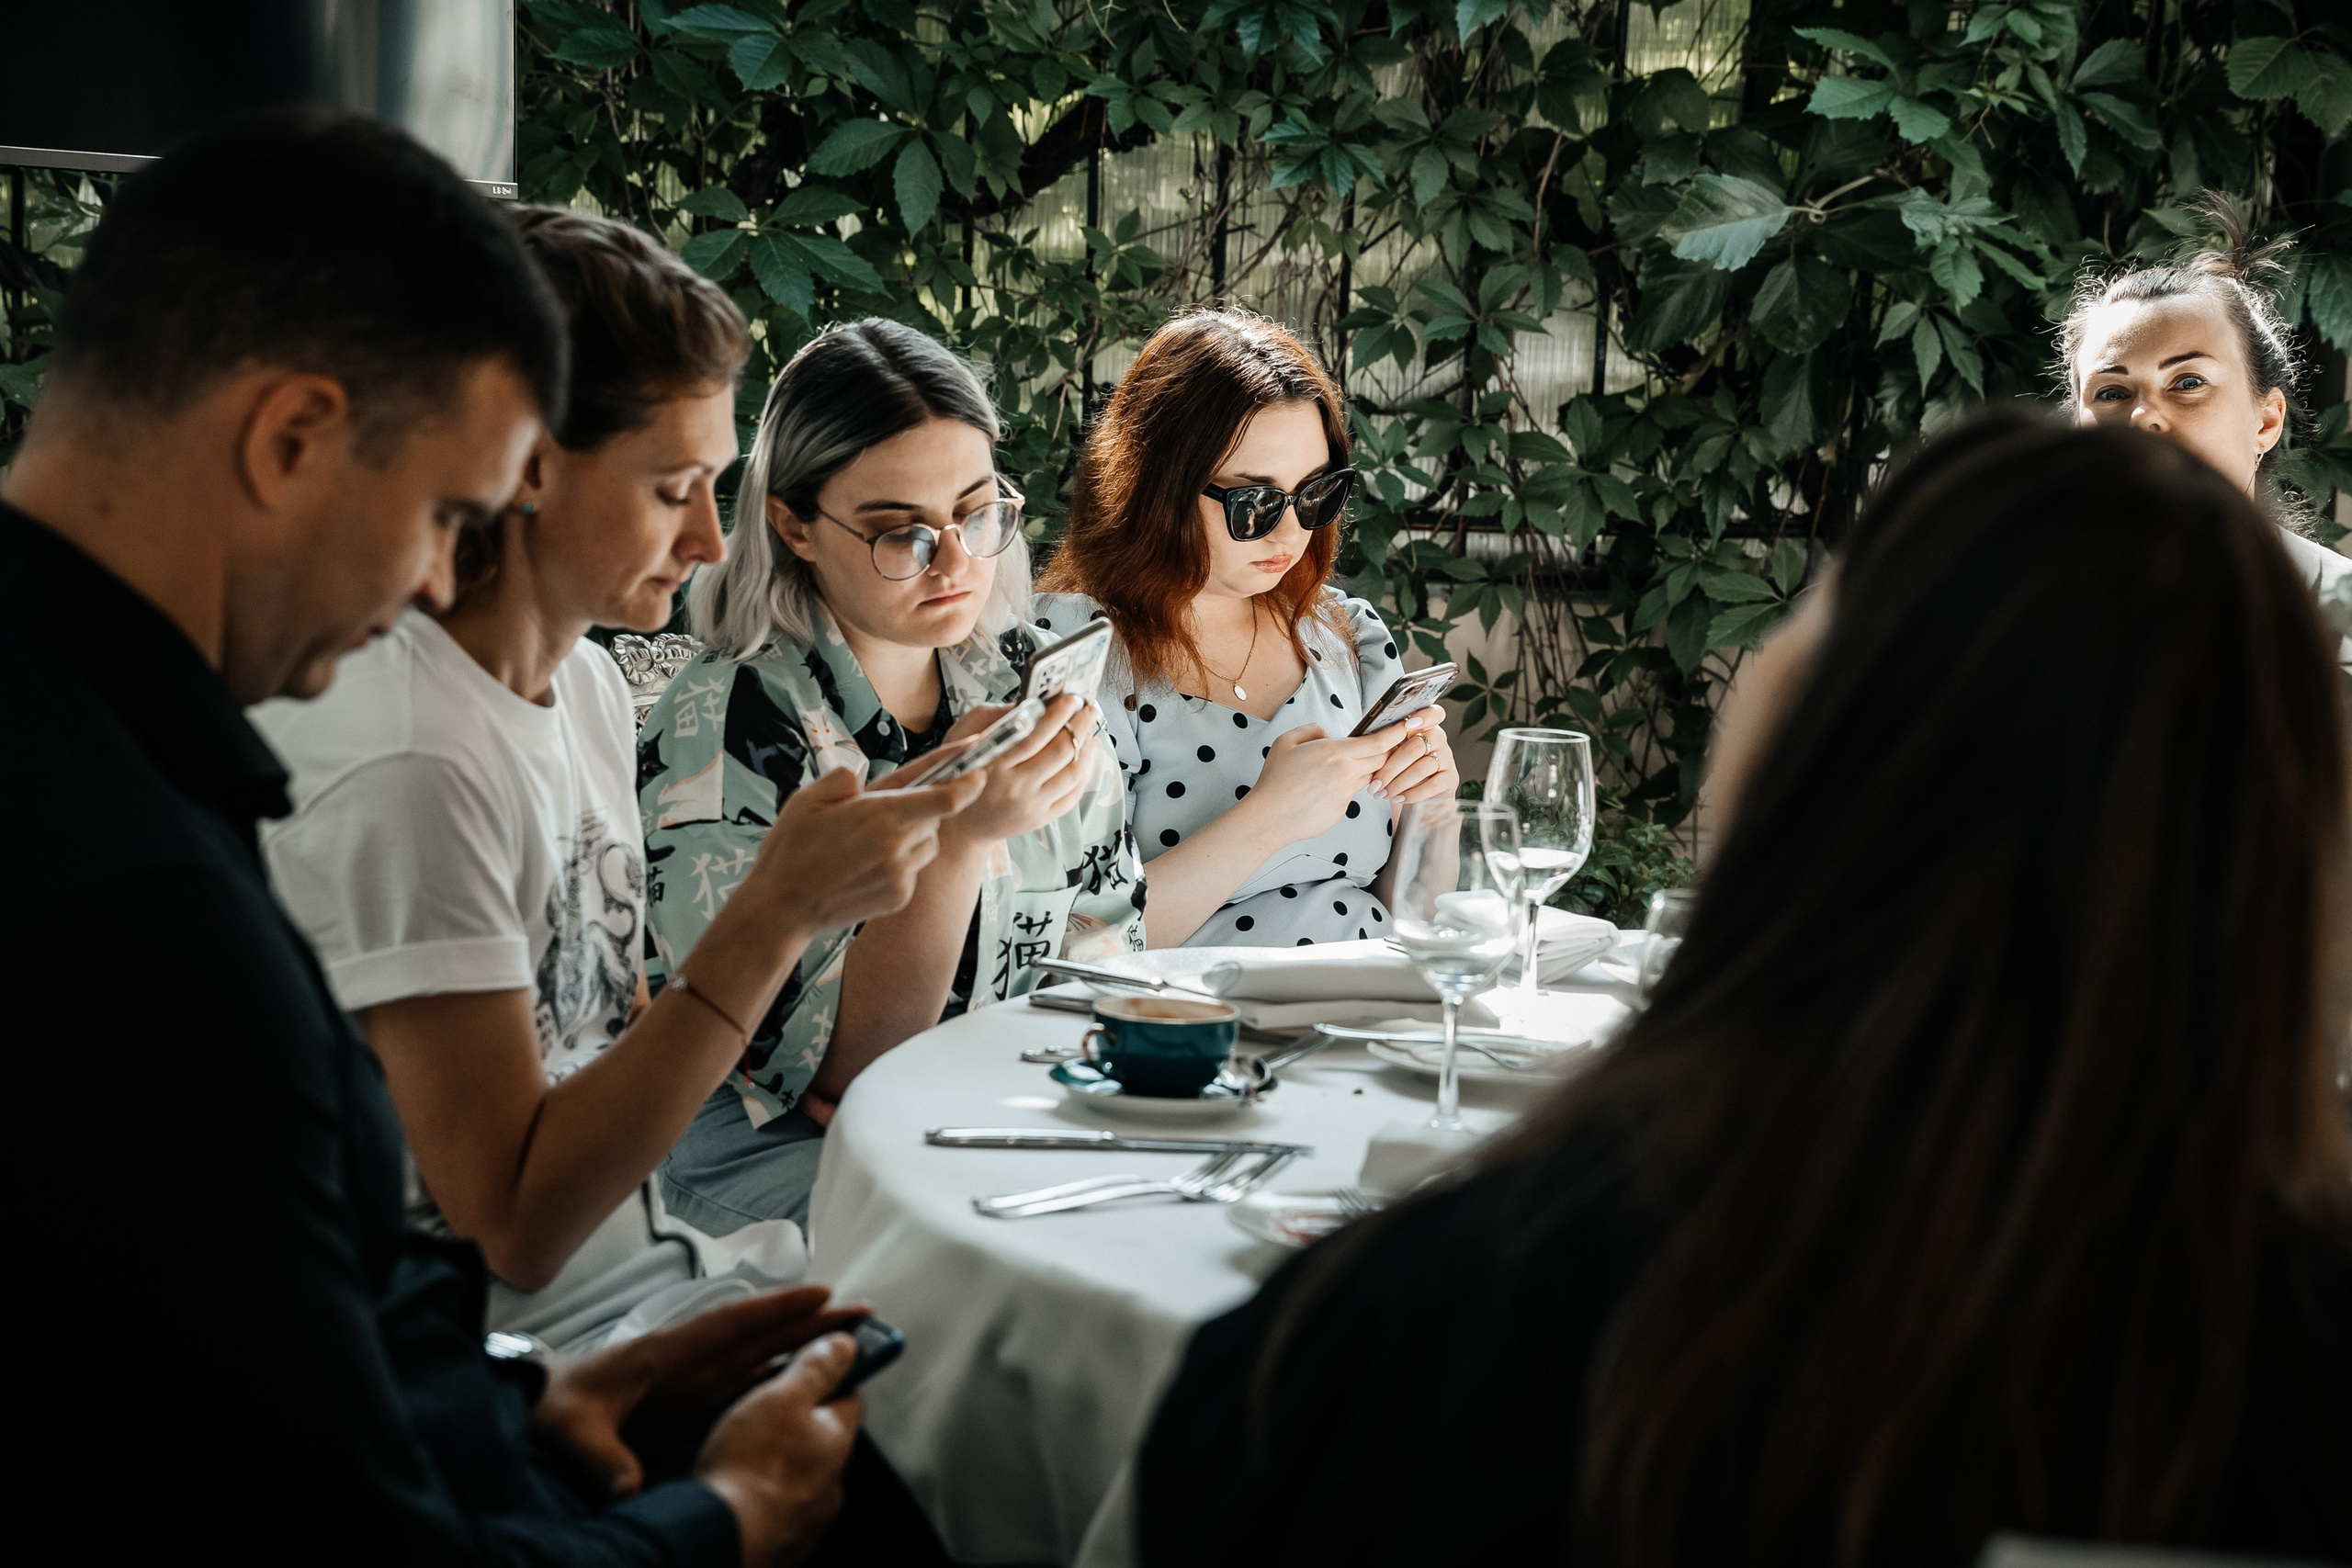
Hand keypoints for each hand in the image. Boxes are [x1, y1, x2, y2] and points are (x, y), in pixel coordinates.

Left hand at [531, 1285, 865, 1499]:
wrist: (528, 1411)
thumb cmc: (547, 1412)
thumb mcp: (566, 1430)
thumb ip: (597, 1455)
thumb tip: (627, 1487)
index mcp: (664, 1356)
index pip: (730, 1327)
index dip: (776, 1311)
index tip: (822, 1296)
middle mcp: (687, 1360)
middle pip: (759, 1335)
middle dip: (810, 1321)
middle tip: (863, 1309)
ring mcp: (691, 1378)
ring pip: (758, 1355)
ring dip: (802, 1344)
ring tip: (849, 1336)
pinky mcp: (689, 1399)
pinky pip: (744, 1379)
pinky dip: (778, 1372)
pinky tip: (805, 1378)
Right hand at [697, 1332, 863, 1567]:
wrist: (720, 1541)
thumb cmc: (749, 1471)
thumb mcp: (782, 1398)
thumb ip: (816, 1369)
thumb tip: (845, 1346)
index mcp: (837, 1443)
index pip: (849, 1397)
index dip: (833, 1374)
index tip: (819, 1360)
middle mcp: (829, 1485)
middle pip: (819, 1440)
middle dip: (796, 1423)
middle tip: (762, 1408)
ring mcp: (805, 1519)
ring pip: (796, 1477)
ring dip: (776, 1462)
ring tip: (739, 1449)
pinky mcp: (777, 1543)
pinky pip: (772, 1508)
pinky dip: (756, 1495)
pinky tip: (732, 1487)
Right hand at [742, 764, 984, 933]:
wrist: (782, 907)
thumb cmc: (791, 849)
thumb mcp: (808, 799)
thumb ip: (842, 780)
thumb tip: (862, 782)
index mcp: (881, 814)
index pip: (945, 797)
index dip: (968, 781)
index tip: (980, 770)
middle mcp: (898, 844)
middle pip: (935, 819)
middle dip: (921, 810)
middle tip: (885, 814)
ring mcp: (901, 874)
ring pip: (927, 845)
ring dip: (914, 836)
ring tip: (872, 842)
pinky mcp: (899, 897)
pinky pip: (913, 871)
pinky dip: (901, 864)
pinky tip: (867, 867)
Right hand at [940, 695, 1092, 846]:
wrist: (960, 826)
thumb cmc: (959, 774)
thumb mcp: (962, 740)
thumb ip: (994, 718)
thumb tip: (1032, 703)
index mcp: (993, 764)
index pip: (1034, 735)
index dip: (1057, 715)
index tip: (1070, 699)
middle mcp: (1015, 787)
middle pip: (1060, 752)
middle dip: (1080, 725)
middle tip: (1088, 708)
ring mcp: (1031, 806)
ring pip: (1073, 773)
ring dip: (1088, 746)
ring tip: (1090, 729)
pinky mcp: (1041, 819)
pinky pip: (1074, 794)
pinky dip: (1085, 771)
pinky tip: (1086, 754)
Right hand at [1243, 723, 1401, 840]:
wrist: (1270, 817)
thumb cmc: (1275, 779)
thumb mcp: (1287, 741)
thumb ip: (1313, 730)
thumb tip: (1329, 734)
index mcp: (1335, 752)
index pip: (1378, 741)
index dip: (1397, 733)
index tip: (1408, 726)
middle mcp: (1346, 773)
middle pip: (1381, 759)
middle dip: (1386, 751)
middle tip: (1384, 744)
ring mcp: (1346, 794)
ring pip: (1368, 776)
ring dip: (1364, 769)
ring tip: (1339, 768)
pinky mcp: (1342, 810)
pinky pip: (1351, 793)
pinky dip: (1344, 787)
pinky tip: (1322, 789)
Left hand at [1367, 707, 1457, 804]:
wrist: (1417, 800)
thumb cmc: (1398, 772)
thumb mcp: (1390, 755)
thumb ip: (1386, 744)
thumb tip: (1368, 742)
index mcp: (1424, 726)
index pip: (1433, 713)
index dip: (1423, 716)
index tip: (1407, 725)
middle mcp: (1438, 739)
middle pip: (1416, 746)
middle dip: (1391, 767)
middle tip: (1375, 783)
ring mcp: (1447, 758)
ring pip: (1422, 767)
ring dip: (1398, 783)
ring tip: (1382, 793)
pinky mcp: (1451, 779)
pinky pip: (1433, 785)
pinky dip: (1412, 793)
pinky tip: (1398, 798)